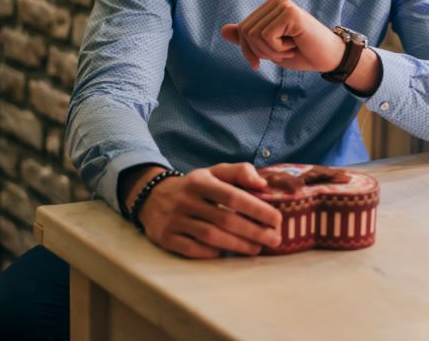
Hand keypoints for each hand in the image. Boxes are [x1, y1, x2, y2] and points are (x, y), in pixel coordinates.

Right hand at [136, 163, 282, 257]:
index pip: (233, 196)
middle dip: (254, 231)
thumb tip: (263, 185)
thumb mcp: (214, 172)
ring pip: (211, 236)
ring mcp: (174, 220)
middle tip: (274, 239)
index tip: (277, 220)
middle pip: (225, 219)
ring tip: (257, 249)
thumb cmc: (195, 186)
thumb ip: (240, 172)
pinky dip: (212, 253)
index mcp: (201, 181)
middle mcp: (186, 200)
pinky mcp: (166, 238)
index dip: (257, 209)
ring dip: (238, 245)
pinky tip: (228, 254)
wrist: (152, 196)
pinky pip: (193, 250)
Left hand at [221, 0, 344, 72]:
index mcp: (269, 7)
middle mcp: (276, 1)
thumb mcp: (269, 49)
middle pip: (245, 32)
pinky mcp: (290, 14)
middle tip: (283, 52)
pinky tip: (295, 44)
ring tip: (289, 48)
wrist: (328, 58)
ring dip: (271, 51)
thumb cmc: (301, 52)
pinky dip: (278, 49)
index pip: (242, 29)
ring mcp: (283, 5)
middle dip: (260, 51)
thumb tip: (223, 30)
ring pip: (254, 35)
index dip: (248, 50)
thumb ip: (248, 39)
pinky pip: (267, 37)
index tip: (265, 59)